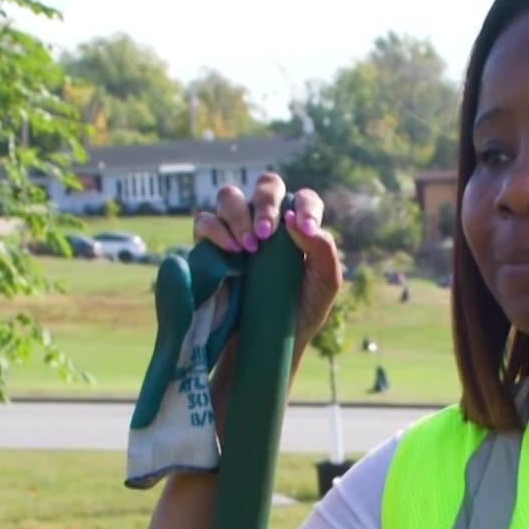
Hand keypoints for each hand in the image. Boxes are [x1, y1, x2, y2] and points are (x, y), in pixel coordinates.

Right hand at [194, 175, 341, 358]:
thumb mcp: (324, 285)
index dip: (305, 207)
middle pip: (266, 186)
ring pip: (229, 196)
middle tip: (266, 233)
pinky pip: (204, 222)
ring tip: (248, 246)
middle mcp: (267, 221)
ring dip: (238, 214)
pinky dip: (215, 229)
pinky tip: (230, 250)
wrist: (264, 343)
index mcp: (298, 226)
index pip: (303, 199)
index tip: (305, 228)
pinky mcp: (210, 246)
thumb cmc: (300, 311)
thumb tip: (296, 221)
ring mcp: (236, 230)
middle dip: (266, 203)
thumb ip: (323, 251)